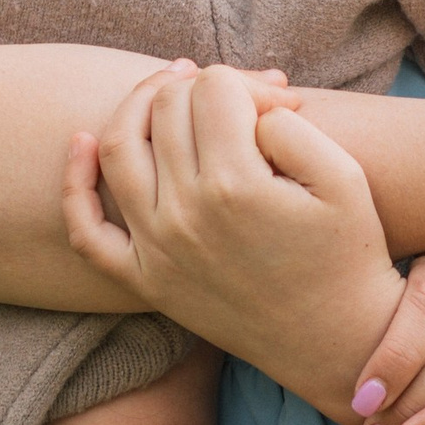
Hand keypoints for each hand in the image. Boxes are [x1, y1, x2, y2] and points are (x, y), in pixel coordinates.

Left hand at [64, 64, 404, 407]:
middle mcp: (185, 215)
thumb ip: (289, 124)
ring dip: (139, 104)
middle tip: (239, 101)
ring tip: (173, 92)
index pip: (214, 88)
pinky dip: (75, 180)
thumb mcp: (342, 177)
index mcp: (236, 186)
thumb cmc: (348, 254)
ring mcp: (157, 249)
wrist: (337, 342)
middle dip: (202, 86)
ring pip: (117, 146)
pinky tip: (81, 141)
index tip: (280, 106)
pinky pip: (86, 230)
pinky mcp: (145, 280)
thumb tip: (243, 107)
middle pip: (167, 107)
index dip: (249, 83)